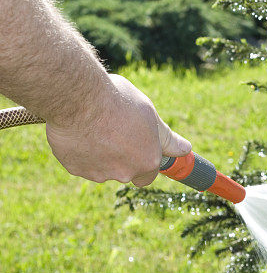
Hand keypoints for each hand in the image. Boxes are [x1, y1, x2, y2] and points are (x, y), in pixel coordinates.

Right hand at [46, 74, 190, 185]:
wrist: (78, 98)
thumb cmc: (117, 101)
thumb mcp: (149, 113)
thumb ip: (165, 137)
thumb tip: (185, 149)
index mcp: (147, 160)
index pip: (149, 173)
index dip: (143, 157)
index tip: (136, 145)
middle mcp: (125, 173)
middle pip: (125, 171)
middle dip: (121, 156)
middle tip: (114, 130)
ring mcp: (98, 174)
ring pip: (102, 167)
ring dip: (100, 153)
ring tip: (94, 125)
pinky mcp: (75, 169)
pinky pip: (81, 163)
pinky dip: (81, 152)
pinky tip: (78, 131)